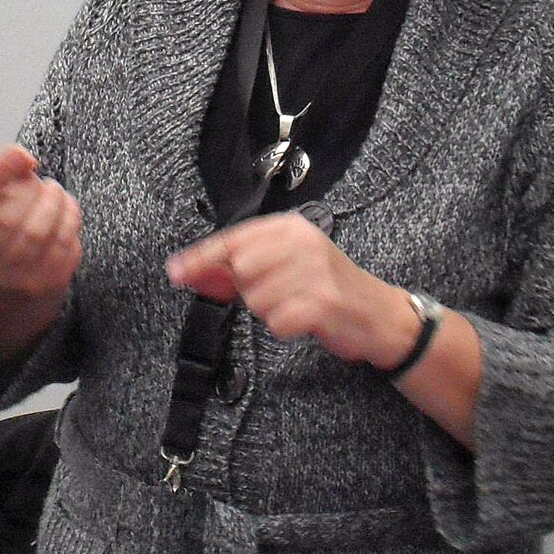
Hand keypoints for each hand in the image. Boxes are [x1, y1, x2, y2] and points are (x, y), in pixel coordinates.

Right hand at [0, 144, 81, 358]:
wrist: (11, 286)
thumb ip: (0, 179)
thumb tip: (23, 158)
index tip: (19, 152)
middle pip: (6, 221)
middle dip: (31, 192)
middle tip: (44, 180)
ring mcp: (12, 278)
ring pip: (37, 234)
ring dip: (53, 204)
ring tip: (56, 191)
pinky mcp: (45, 285)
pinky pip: (63, 247)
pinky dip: (70, 220)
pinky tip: (67, 208)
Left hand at [165, 211, 417, 365]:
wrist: (379, 314)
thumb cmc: (326, 288)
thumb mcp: (285, 266)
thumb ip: (239, 268)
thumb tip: (189, 272)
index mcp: (289, 227)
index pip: (232, 239)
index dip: (200, 257)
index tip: (174, 271)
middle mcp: (301, 241)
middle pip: (240, 270)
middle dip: (249, 291)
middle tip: (279, 294)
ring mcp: (314, 270)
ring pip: (256, 299)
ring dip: (270, 312)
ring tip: (297, 305)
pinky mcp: (323, 301)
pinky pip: (277, 321)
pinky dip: (285, 327)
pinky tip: (305, 320)